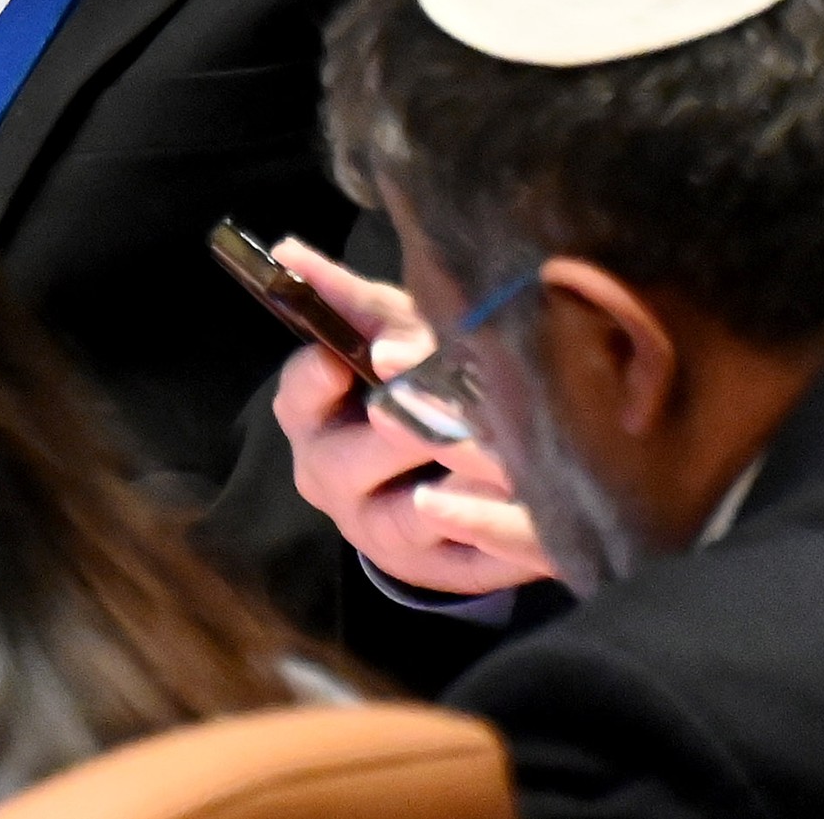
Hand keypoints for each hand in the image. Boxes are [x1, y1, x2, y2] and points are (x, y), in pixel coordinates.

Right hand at [268, 240, 553, 598]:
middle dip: (405, 432)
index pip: (298, 397)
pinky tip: (536, 514)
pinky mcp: (431, 571)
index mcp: (311, 418)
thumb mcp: (381, 333)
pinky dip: (499, 542)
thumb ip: (348, 301)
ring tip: (508, 464)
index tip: (341, 362)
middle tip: (451, 411)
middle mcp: (330, 478)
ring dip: (459, 492)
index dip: (317, 381)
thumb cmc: (403, 382)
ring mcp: (378, 532)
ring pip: (411, 518)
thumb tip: (287, 253)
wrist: (429, 472)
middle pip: (352, 460)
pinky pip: (463, 563)